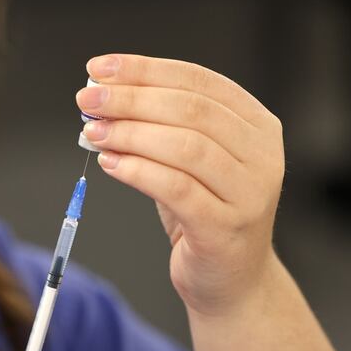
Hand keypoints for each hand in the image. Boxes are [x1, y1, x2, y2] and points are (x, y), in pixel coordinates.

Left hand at [77, 54, 284, 316]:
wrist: (231, 282)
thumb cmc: (204, 212)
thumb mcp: (189, 161)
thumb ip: (158, 126)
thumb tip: (102, 97)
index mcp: (256, 124)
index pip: (198, 80)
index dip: (144, 70)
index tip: (99, 69)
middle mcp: (262, 155)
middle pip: (190, 110)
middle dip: (131, 99)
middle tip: (88, 100)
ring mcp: (249, 193)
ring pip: (186, 147)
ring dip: (130, 134)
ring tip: (93, 132)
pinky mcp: (226, 227)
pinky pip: (176, 189)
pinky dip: (137, 171)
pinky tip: (110, 164)